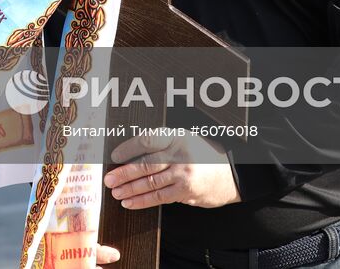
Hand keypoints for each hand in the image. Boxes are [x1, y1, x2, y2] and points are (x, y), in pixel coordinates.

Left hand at [93, 135, 238, 262]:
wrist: (230, 175)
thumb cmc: (202, 156)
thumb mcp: (184, 141)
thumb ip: (162, 145)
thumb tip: (130, 156)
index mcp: (177, 137)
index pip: (147, 141)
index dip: (128, 149)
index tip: (114, 156)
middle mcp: (180, 154)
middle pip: (146, 164)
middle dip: (124, 173)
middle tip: (109, 180)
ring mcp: (183, 174)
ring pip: (150, 182)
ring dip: (129, 189)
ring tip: (116, 192)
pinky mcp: (186, 191)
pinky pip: (159, 197)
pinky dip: (141, 201)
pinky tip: (129, 202)